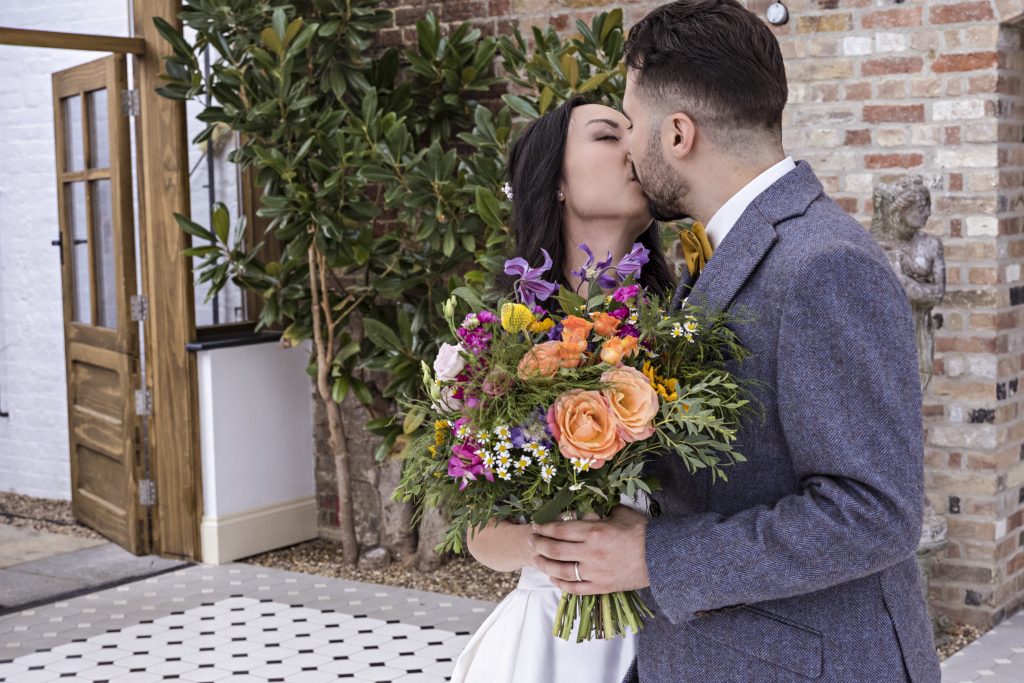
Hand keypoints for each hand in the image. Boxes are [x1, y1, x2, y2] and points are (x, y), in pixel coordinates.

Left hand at [529, 505, 649, 594]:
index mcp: (595, 531)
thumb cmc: (643, 532)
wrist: (662, 557)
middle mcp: (590, 552)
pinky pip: (575, 588)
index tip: (535, 525)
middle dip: (538, 544)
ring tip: (536, 560)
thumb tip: (589, 508)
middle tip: (530, 540)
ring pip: (560, 571)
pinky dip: (560, 583)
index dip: (544, 527)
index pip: (560, 529)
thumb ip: (601, 511)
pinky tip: (553, 577)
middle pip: (554, 550)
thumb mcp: (621, 514)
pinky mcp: (601, 587)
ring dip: (544, 565)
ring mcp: (594, 572)